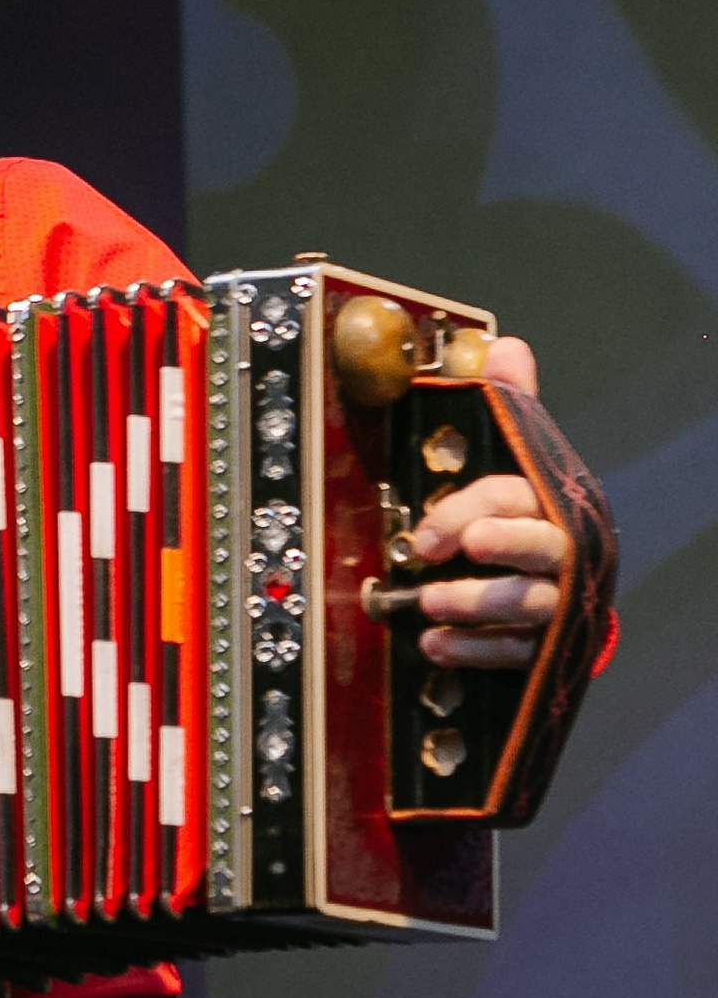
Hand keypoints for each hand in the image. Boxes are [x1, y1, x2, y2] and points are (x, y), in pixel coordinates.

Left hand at [409, 335, 569, 669]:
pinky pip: (518, 652)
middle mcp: (563, 552)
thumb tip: (506, 345)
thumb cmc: (532, 512)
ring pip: (528, 606)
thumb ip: (514, 407)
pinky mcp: (547, 644)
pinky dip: (476, 650)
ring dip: (475, 606)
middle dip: (490, 554)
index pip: (514, 499)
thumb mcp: (521, 455)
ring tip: (430, 606)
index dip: (466, 512)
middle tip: (435, 564)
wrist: (571, 586)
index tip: (425, 534)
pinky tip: (436, 646)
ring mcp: (559, 601)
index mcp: (552, 502)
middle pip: (537, 552)